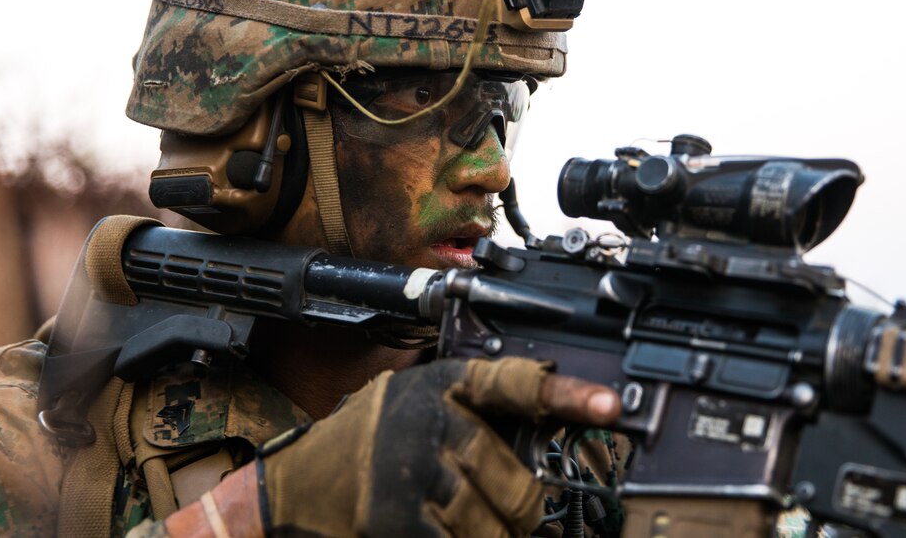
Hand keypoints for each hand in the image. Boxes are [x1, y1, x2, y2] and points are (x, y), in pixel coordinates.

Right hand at [166, 358, 619, 536]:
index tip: (609, 406)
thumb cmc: (365, 440)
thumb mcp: (412, 401)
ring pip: (494, 525)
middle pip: (516, 483)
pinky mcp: (396, 519)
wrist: (295, 483)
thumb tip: (539, 432)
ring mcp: (413, 474)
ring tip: (489, 530)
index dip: (565, 394)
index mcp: (440, 386)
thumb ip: (467, 409)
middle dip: (528, 516)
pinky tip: (456, 533)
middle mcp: (430, 423)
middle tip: (528, 521)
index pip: (514, 383)